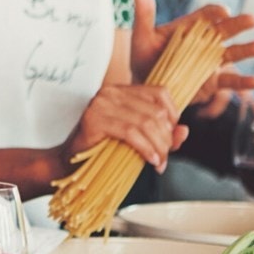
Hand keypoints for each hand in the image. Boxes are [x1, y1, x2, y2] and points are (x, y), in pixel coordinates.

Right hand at [65, 83, 186, 171]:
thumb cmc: (102, 149)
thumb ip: (162, 133)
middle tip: (165, 158)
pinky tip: (151, 160)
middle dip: (166, 139)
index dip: (173, 114)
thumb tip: (184, 131)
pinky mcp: (95, 120)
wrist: (69, 162)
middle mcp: (112, 92)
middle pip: (156, 111)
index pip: (160, 92)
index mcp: (121, 90)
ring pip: (146, 122)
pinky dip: (146, 148)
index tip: (171, 137)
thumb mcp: (137, 139)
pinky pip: (131, 133)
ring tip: (159, 163)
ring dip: (159, 147)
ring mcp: (102, 104)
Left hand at [130, 0, 253, 104]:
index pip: (206, 16)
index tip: (223, 11)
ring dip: (246, 50)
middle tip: (253, 19)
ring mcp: (210, 62)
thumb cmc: (143, 58)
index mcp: (189, 28)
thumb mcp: (141, 35)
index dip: (215, 12)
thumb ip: (144, 12)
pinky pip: (231, 82)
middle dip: (238, 24)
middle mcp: (204, 43)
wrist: (145, 87)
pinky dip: (244, 82)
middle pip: (224, 31)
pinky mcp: (213, 82)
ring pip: (232, 54)